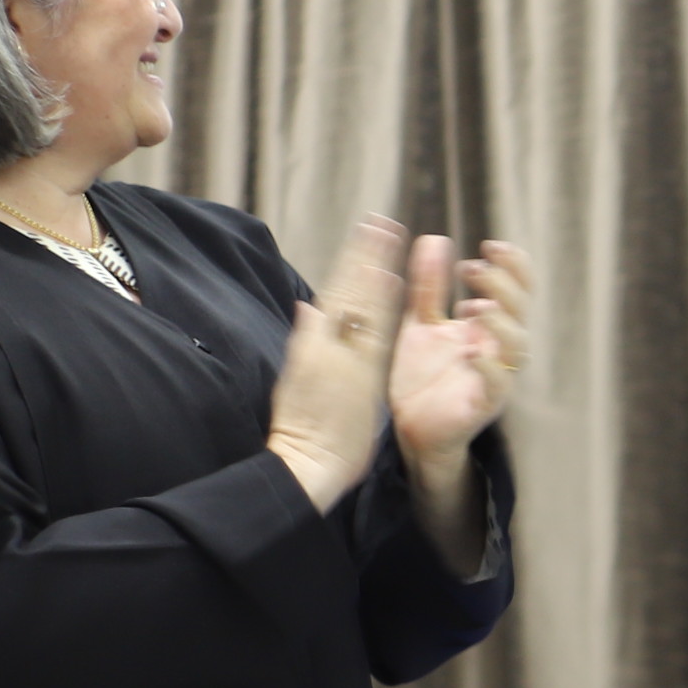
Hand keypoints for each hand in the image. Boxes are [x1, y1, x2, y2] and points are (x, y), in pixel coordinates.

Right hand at [270, 218, 407, 510]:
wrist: (303, 465)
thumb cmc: (300, 428)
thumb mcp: (295, 377)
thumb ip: (306, 339)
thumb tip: (309, 307)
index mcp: (315, 346)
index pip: (337, 296)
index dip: (352, 265)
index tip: (365, 236)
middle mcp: (329, 347)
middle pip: (351, 293)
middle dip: (366, 255)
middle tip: (382, 221)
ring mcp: (344, 359)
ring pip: (363, 305)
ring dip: (376, 267)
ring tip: (388, 236)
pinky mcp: (359, 376)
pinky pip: (373, 333)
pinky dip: (379, 305)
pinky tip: (391, 280)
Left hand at [390, 237, 534, 470]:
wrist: (407, 426)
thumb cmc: (420, 374)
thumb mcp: (421, 321)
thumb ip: (430, 285)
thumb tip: (435, 239)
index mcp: (488, 325)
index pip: (517, 287)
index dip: (512, 265)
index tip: (488, 246)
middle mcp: (498, 348)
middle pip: (520, 310)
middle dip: (502, 284)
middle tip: (471, 269)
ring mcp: (496, 376)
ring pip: (518, 346)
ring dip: (501, 322)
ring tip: (475, 307)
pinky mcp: (483, 404)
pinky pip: (498, 384)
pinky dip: (489, 367)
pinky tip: (470, 352)